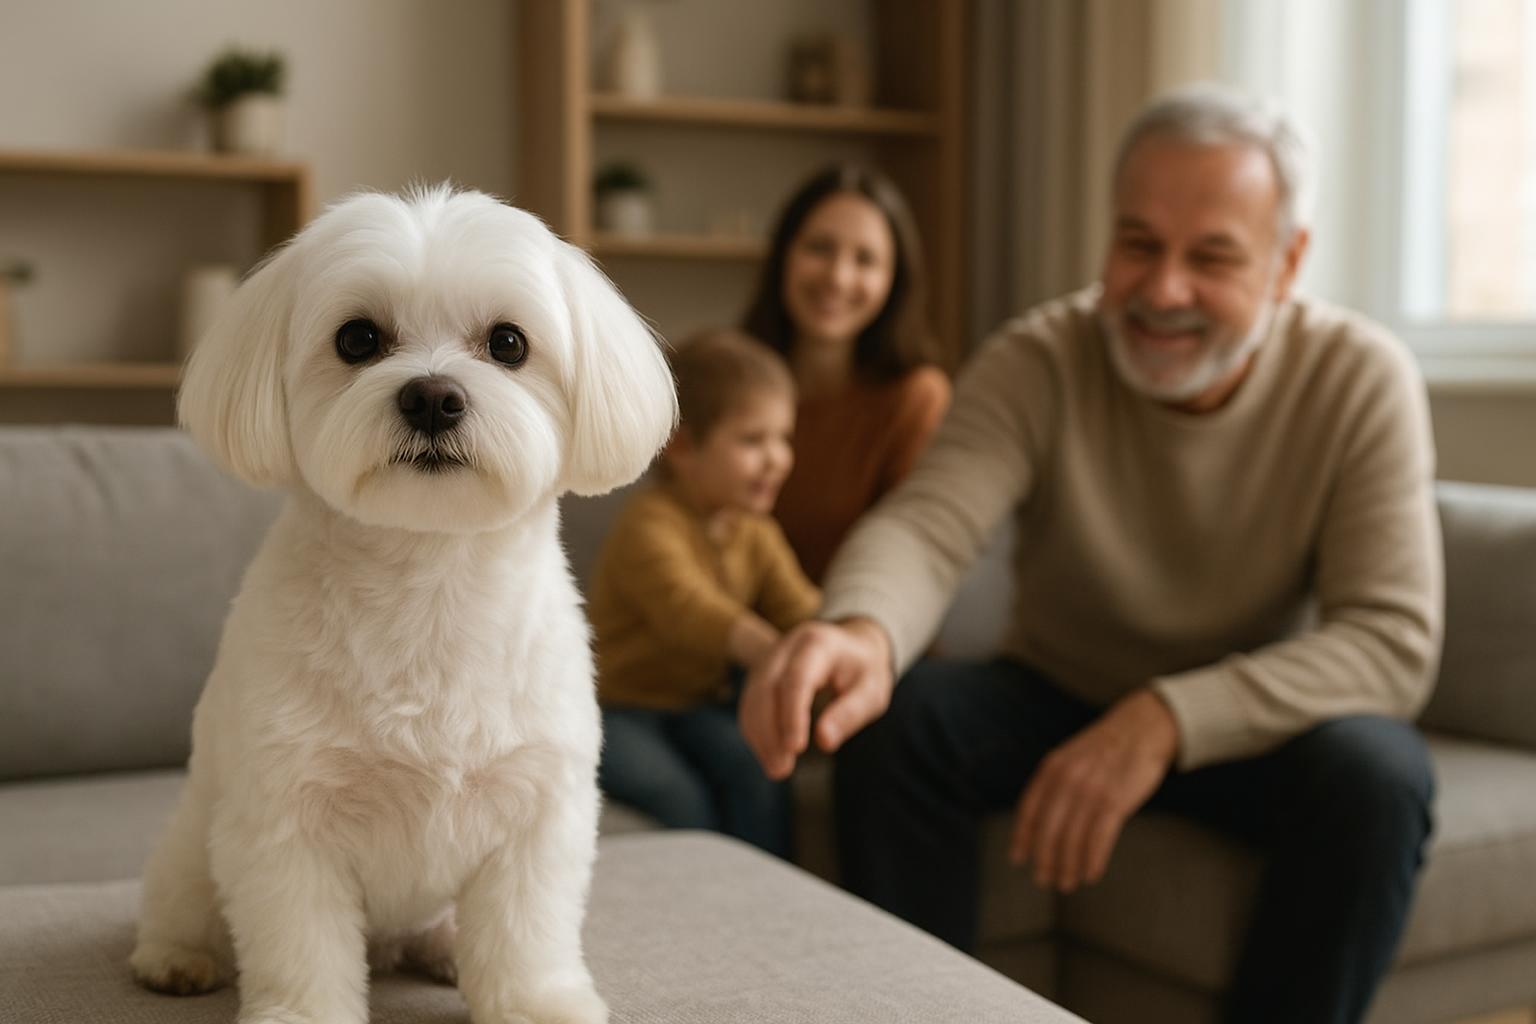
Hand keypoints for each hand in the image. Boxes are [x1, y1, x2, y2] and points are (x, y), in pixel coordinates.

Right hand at [738, 617, 893, 779]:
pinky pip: (750, 704)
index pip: (796, 679)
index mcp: (817, 644)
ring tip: (777, 770)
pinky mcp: (760, 674)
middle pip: (766, 688)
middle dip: (770, 732)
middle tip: (782, 771)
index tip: (796, 749)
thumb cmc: (863, 671)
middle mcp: (787, 647)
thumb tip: (825, 741)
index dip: (792, 715)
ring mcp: (769, 659)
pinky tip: (769, 756)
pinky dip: (756, 733)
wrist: (850, 646)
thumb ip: (850, 713)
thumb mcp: (872, 690)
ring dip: (760, 738)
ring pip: (753, 699)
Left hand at [1008, 689, 1178, 891]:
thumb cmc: (1104, 750)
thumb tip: (1038, 822)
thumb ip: (1054, 785)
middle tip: (1045, 881)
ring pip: (1072, 838)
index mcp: (1051, 769)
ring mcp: (1090, 790)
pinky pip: (1098, 838)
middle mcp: (1066, 780)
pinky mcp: (1115, 800)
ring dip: (1068, 866)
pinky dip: (1092, 860)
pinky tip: (1091, 874)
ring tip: (1068, 883)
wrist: (1141, 728)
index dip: (1022, 837)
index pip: (1029, 810)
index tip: (1018, 859)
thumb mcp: (1070, 759)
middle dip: (1044, 859)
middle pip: (1048, 830)